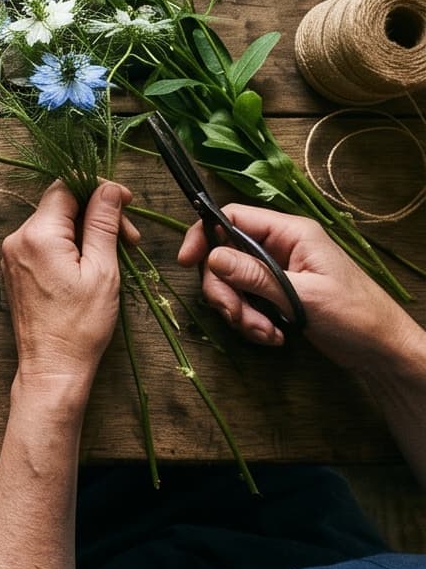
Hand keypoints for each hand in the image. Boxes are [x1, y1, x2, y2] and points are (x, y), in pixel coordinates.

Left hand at [2, 180, 134, 403]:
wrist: (53, 366)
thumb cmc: (81, 324)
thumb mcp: (102, 269)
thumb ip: (104, 223)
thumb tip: (110, 189)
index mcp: (37, 234)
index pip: (65, 187)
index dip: (98, 189)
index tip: (126, 203)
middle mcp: (17, 238)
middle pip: (60, 207)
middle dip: (97, 216)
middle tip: (130, 240)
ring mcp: (12, 255)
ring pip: (54, 226)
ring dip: (86, 233)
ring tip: (115, 256)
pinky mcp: (15, 270)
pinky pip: (44, 244)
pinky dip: (69, 247)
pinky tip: (91, 266)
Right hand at [176, 203, 425, 375]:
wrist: (382, 350)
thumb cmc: (355, 315)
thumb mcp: (303, 295)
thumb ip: (256, 275)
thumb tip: (212, 257)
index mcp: (291, 233)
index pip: (233, 218)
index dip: (204, 236)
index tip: (188, 262)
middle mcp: (280, 247)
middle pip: (225, 256)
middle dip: (225, 290)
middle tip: (237, 317)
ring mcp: (277, 271)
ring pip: (232, 282)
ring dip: (240, 311)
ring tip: (265, 333)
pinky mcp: (277, 294)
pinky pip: (246, 301)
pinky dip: (251, 321)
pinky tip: (273, 336)